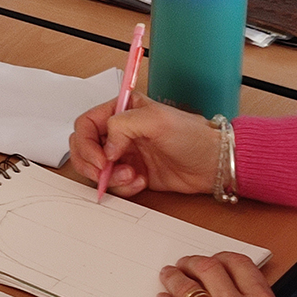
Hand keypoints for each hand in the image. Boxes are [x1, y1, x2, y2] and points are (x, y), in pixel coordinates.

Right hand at [68, 92, 220, 197]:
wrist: (211, 164)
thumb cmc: (192, 136)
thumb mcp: (156, 120)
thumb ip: (123, 125)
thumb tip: (106, 148)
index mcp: (122, 110)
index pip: (86, 124)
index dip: (86, 143)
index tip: (100, 159)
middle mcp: (119, 131)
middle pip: (84, 147)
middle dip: (91, 163)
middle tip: (105, 172)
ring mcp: (124, 153)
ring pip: (96, 169)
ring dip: (109, 177)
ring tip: (133, 176)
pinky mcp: (131, 173)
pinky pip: (112, 183)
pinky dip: (122, 187)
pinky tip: (141, 182)